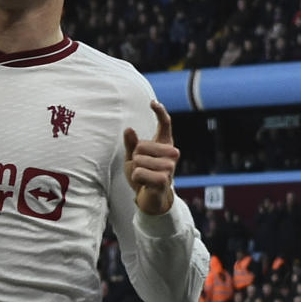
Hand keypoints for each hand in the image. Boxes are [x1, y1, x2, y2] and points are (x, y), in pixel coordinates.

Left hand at [123, 101, 178, 215]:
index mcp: (165, 145)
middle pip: (141, 146)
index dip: (160, 112)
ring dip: (135, 169)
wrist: (151, 199)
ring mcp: (169, 167)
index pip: (165, 124)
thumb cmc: (143, 175)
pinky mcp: (164, 180)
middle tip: (142, 168)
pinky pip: (138, 173)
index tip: (152, 102)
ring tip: (144, 177)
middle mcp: (171, 153)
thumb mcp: (133, 158)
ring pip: (138, 160)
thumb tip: (129, 129)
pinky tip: (144, 184)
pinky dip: (135, 178)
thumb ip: (131, 144)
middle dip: (135, 157)